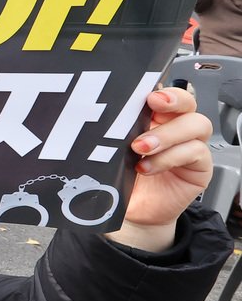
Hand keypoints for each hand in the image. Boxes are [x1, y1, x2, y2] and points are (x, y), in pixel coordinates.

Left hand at [108, 87, 212, 251]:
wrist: (132, 212)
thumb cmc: (121, 178)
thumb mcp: (113, 151)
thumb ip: (115, 132)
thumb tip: (99, 115)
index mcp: (154, 117)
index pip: (164, 93)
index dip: (161, 88)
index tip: (147, 92)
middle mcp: (176, 127)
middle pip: (188, 102)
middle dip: (173, 100)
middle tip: (153, 106)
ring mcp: (191, 145)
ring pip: (197, 124)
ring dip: (167, 134)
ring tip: (140, 148)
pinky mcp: (200, 167)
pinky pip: (195, 153)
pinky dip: (169, 158)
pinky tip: (147, 167)